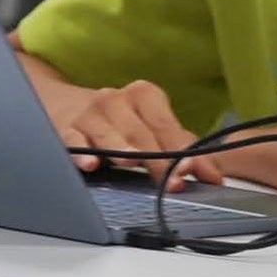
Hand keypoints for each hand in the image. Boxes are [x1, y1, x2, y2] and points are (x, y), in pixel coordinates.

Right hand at [41, 78, 223, 188]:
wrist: (63, 104)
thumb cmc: (116, 121)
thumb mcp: (147, 125)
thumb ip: (179, 147)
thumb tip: (213, 174)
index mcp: (143, 95)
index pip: (167, 126)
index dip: (182, 150)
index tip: (194, 171)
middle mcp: (117, 100)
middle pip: (141, 133)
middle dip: (159, 159)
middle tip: (173, 180)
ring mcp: (89, 114)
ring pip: (109, 134)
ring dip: (122, 149)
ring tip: (134, 162)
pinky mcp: (64, 128)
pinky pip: (73, 140)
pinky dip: (81, 152)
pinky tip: (90, 163)